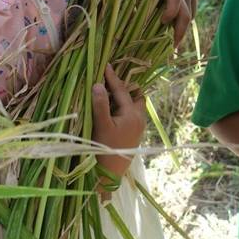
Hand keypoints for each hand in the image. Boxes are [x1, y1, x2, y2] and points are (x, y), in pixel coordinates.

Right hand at [92, 65, 146, 197]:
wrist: (110, 174)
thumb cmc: (104, 149)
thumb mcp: (100, 125)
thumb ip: (100, 104)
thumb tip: (98, 84)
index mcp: (132, 114)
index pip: (122, 90)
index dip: (113, 77)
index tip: (106, 65)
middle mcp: (139, 118)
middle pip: (136, 95)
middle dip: (125, 86)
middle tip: (112, 79)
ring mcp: (139, 127)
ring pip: (136, 105)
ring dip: (126, 97)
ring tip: (111, 93)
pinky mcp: (135, 134)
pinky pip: (133, 114)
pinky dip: (125, 107)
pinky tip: (113, 109)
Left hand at [123, 0, 197, 46]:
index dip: (170, 13)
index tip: (162, 22)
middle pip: (185, 14)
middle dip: (180, 32)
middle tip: (170, 48)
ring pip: (190, 16)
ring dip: (182, 31)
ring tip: (172, 45)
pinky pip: (192, 12)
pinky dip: (186, 23)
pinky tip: (177, 33)